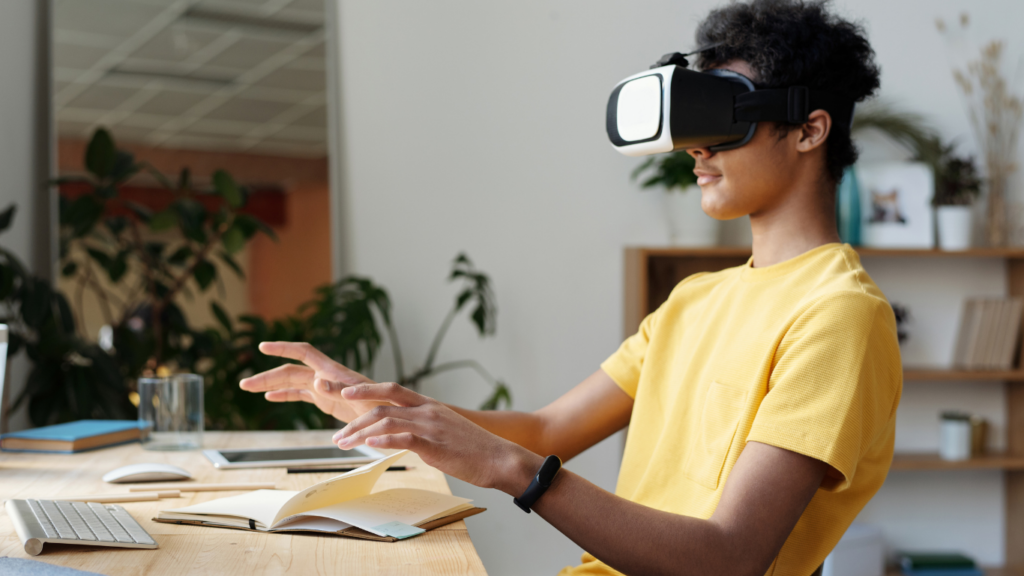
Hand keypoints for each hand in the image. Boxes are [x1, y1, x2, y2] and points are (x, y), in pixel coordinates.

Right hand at [238, 342, 388, 422]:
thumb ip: (339, 390)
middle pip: (290, 371)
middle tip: (243, 384)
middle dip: (267, 375)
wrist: (392, 416)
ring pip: (292, 382)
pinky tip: (270, 397)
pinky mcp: (327, 402)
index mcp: (333, 371)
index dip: (283, 348)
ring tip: (248, 388)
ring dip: (271, 385)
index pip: (303, 353)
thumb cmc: (382, 406)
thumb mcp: (362, 399)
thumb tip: (316, 380)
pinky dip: (285, 395)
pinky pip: (301, 395)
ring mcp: (325, 388)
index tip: (263, 347)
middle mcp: (326, 377)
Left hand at [333, 382, 542, 494]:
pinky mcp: (435, 445)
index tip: (345, 394)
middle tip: (337, 435)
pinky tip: (370, 445)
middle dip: (354, 419)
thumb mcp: (445, 431)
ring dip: (360, 433)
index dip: (366, 389)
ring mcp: (431, 426)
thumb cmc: (474, 449)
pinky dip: (383, 440)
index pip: (392, 389)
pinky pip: (403, 438)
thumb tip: (402, 435)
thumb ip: (422, 428)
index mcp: (429, 405)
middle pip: (382, 406)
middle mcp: (427, 411)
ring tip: (344, 444)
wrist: (500, 458)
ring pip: (386, 421)